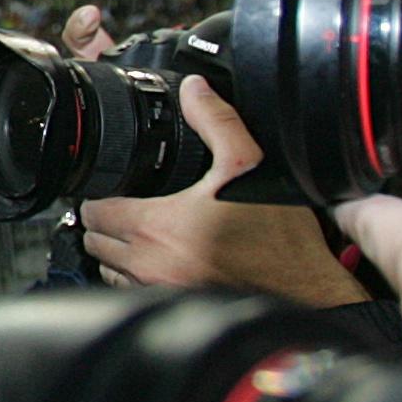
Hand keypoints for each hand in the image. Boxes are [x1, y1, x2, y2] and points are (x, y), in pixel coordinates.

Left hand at [79, 77, 367, 304]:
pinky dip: (134, 277)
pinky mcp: (168, 311)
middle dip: (107, 222)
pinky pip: (130, 292)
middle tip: (129, 206)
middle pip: (95, 241)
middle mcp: (150, 266)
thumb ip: (217, 122)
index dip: (102, 194)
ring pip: (109, 269)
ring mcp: (156, 293)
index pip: (95, 210)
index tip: (118, 188)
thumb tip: (195, 90)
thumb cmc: (281, 240)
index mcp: (158, 228)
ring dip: (117, 252)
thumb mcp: (250, 167)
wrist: (306, 291)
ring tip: (143, 233)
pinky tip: (158, 261)